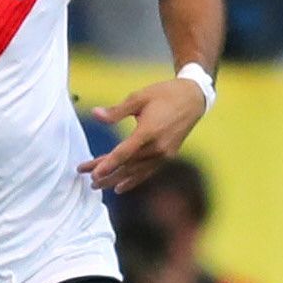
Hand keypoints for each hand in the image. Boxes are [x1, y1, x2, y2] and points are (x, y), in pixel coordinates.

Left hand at [78, 79, 207, 193]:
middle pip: (127, 165)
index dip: (107, 164)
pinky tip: (120, 187)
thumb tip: (95, 114)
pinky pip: (147, 172)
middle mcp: (157, 147)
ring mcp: (164, 154)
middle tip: (89, 180)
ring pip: (136, 171)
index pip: (124, 153)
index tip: (93, 174)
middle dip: (106, 173)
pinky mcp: (168, 156)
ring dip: (116, 179)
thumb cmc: (165, 94)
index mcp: (149, 132)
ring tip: (98, 186)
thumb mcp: (139, 97)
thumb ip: (116, 110)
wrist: (193, 98)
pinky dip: (133, 180)